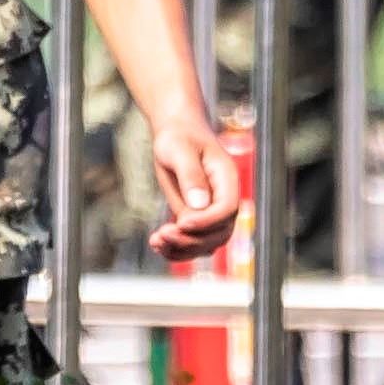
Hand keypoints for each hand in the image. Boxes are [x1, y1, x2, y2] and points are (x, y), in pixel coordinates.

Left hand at [142, 109, 242, 262]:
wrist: (176, 134)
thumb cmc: (179, 137)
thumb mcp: (179, 149)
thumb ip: (190, 175)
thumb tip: (199, 204)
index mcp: (227, 179)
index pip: (227, 209)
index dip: (207, 221)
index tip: (181, 223)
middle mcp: (224, 200)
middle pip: (219, 233)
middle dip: (192, 240)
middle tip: (163, 234)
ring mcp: (212, 212)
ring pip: (207, 244)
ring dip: (183, 250)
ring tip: (156, 242)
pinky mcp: (197, 220)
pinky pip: (193, 243)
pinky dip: (176, 249)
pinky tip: (156, 244)